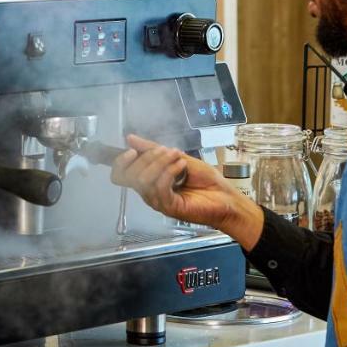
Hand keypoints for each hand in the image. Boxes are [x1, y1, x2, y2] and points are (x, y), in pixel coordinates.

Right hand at [110, 135, 262, 245]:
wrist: (226, 197)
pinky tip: (182, 167)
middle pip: (132, 175)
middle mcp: (150, 192)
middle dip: (149, 157)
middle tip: (168, 151)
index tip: (132, 150)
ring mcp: (159, 201)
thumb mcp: (178, 157)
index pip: (121, 175)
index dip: (121, 162)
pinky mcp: (170, 207)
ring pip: (144, 180)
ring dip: (161, 163)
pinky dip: (169, 172)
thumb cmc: (205, 181)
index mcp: (149, 181)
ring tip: (178, 158)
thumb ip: (153, 149)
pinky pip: (159, 187)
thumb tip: (131, 139)